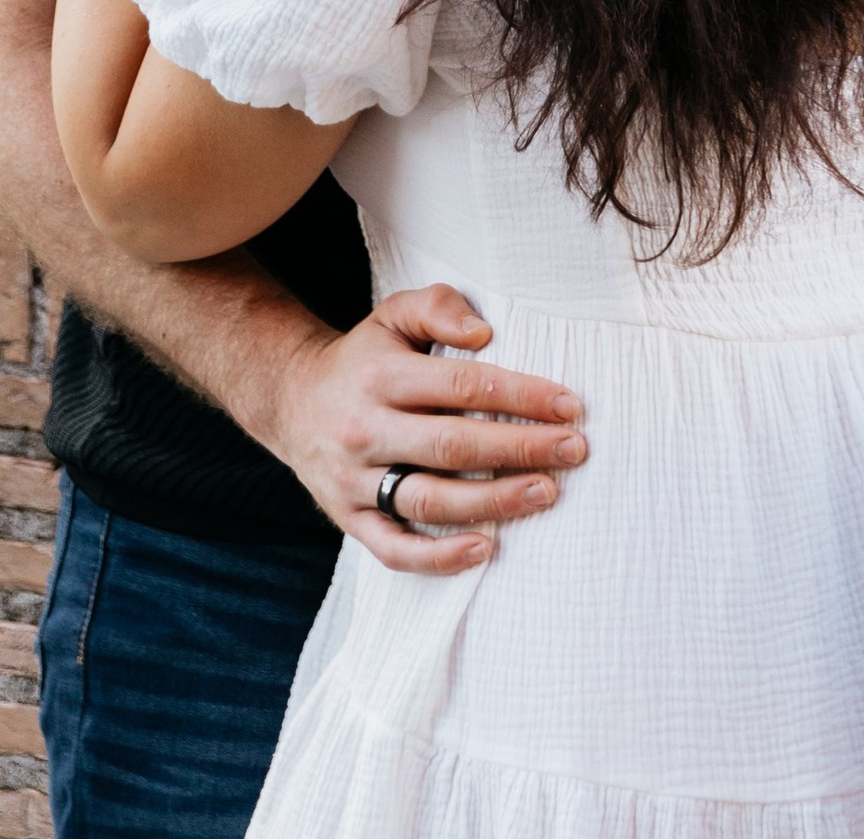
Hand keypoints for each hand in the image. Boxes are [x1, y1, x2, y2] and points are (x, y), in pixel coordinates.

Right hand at [248, 285, 588, 577]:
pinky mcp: (349, 518)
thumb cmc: (363, 358)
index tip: (569, 405)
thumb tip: (483, 332)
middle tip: (574, 450)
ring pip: (430, 499)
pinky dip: (439, 557)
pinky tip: (485, 548)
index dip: (520, 396)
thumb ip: (436, 306)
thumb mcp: (391, 315)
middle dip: (521, 448)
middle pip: (453, 445)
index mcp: (381, 375)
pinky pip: (395, 549)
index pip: (462, 385)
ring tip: (547, 492)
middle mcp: (366, 428)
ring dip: (494, 502)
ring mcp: (355, 479)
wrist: (289, 400)